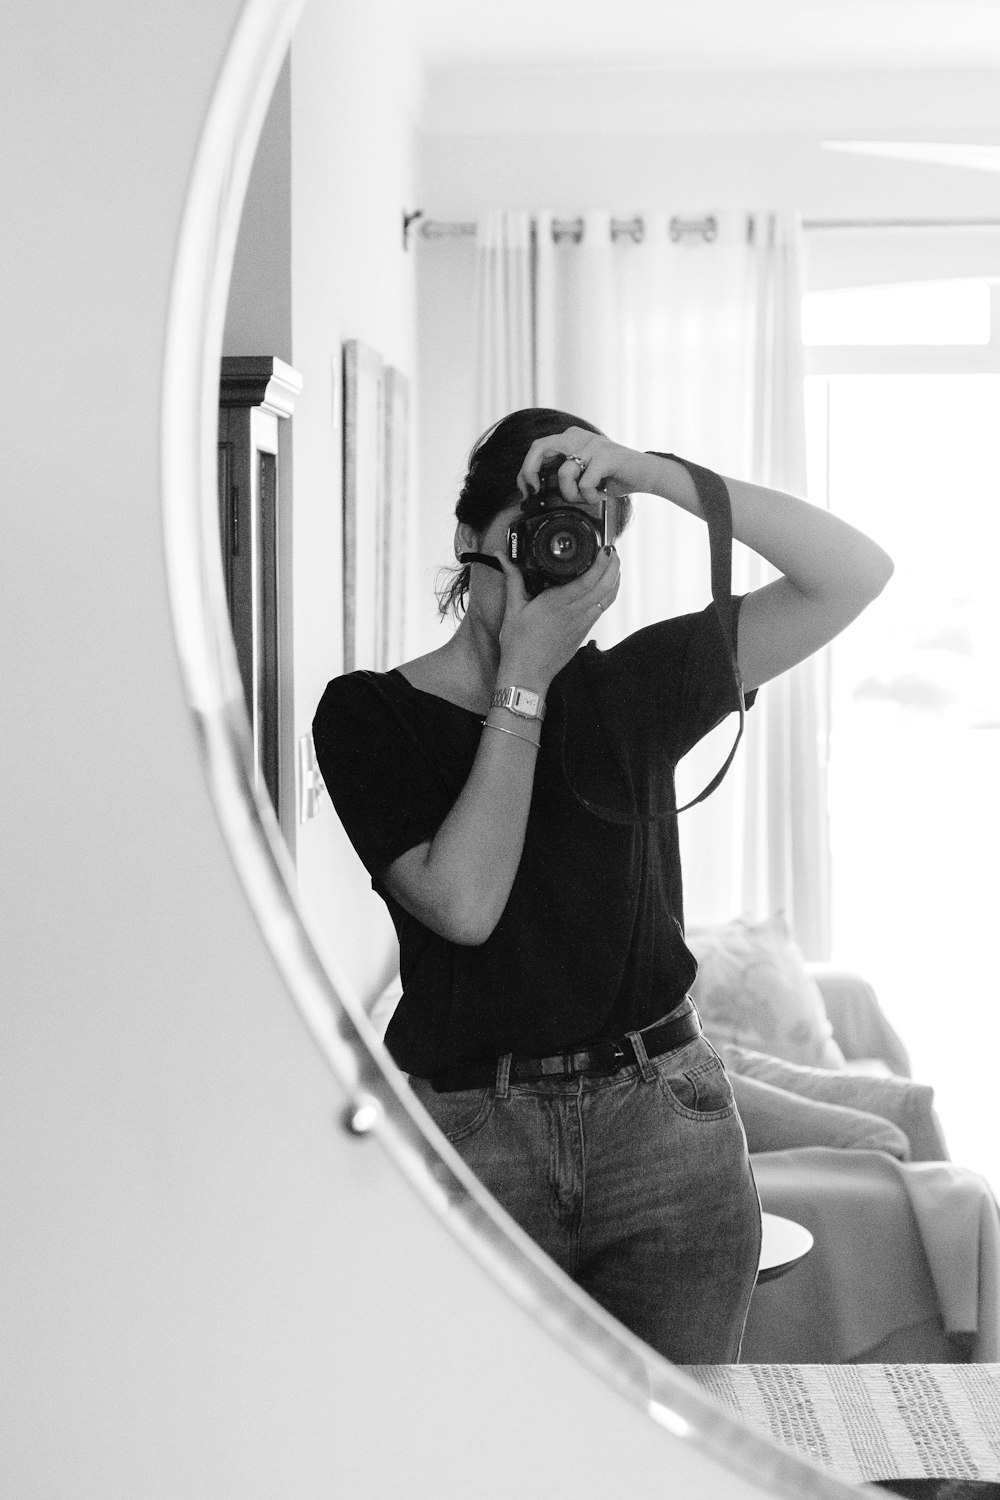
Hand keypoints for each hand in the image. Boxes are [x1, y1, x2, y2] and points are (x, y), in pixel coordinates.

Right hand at [492, 542, 620, 692]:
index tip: (604, 548)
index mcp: (557, 604)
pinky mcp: (584, 632)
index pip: (587, 580)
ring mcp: (582, 624)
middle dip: (613, 566)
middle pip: (604, 586)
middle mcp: (574, 613)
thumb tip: (503, 558)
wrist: (527, 675)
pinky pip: (602, 609)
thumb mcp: (513, 609)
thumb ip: (512, 580)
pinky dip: (609, 595)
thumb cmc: (519, 645)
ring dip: (614, 579)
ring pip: (607, 598)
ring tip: (614, 563)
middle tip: (612, 550)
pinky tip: (607, 586)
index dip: (601, 563)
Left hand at [516, 428, 654, 507]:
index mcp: (571, 438)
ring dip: (571, 494)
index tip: (526, 490)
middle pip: (541, 447)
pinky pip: (585, 482)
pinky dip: (590, 496)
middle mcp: (579, 436)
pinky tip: (601, 495)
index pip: (539, 447)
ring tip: (586, 497)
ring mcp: (593, 445)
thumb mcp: (584, 474)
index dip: (526, 470)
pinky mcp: (607, 456)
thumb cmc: (614, 476)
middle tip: (535, 491)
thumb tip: (538, 491)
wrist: (647, 474)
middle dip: (530, 472)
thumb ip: (564, 476)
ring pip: (564, 472)